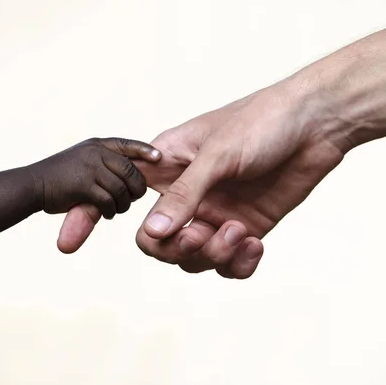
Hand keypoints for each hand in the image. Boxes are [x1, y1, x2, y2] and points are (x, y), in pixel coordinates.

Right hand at [28, 138, 159, 248]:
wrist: (31, 185)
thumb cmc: (59, 178)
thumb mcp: (83, 160)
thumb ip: (104, 163)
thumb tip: (131, 175)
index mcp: (97, 145)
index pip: (128, 144)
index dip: (146, 152)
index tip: (159, 159)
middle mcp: (95, 153)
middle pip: (131, 171)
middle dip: (137, 188)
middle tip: (133, 198)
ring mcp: (89, 168)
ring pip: (122, 189)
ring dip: (123, 204)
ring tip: (115, 209)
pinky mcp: (83, 185)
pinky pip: (109, 201)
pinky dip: (110, 211)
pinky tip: (106, 213)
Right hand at [58, 81, 345, 277]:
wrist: (318, 123)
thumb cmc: (263, 122)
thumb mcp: (218, 155)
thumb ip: (184, 196)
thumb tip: (150, 234)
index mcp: (168, 166)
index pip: (119, 194)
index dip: (88, 215)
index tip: (67, 242)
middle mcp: (188, 194)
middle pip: (158, 242)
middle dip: (178, 248)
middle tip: (204, 236)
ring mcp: (216, 213)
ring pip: (195, 258)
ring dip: (214, 255)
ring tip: (239, 233)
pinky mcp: (246, 227)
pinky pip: (230, 262)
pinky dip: (239, 262)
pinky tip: (255, 245)